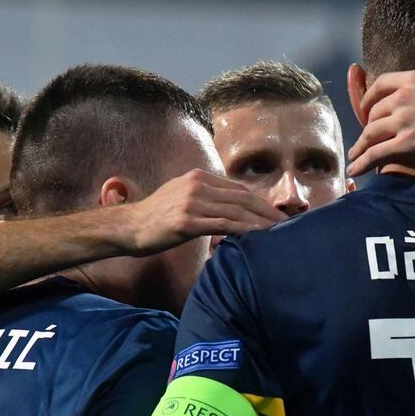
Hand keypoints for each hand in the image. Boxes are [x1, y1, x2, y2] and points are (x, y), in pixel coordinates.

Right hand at [125, 169, 286, 255]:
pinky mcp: (187, 221)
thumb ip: (204, 197)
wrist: (128, 228)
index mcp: (199, 177)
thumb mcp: (181, 197)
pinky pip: (223, 225)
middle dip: (267, 212)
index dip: (261, 203)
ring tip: (278, 234)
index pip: (239, 189)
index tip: (276, 215)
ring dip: (260, 223)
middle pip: (243, 199)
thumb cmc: (155, 218)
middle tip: (286, 225)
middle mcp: (198, 185)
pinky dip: (244, 231)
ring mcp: (192, 202)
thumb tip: (228, 207)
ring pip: (237, 212)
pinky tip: (257, 238)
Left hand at [347, 20, 414, 175]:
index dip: (370, 96)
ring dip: (361, 146)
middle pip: (374, 112)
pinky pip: (376, 155)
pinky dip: (363, 163)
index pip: (381, 84)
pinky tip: (356, 170)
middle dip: (368, 124)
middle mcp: (404, 98)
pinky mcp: (408, 146)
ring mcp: (404, 122)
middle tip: (367, 135)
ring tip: (355, 156)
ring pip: (371, 134)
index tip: (367, 106)